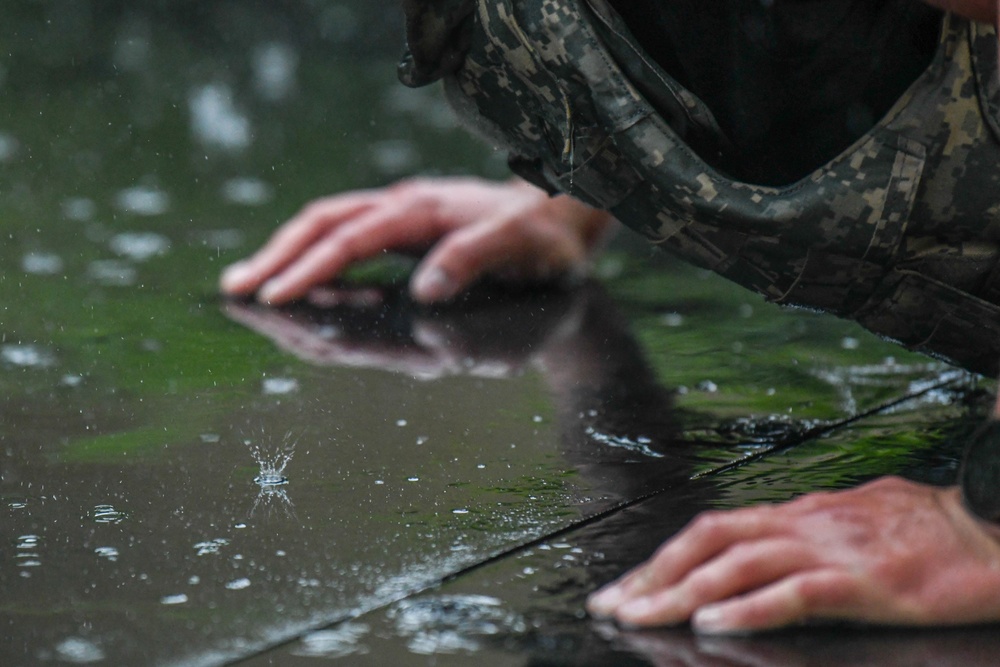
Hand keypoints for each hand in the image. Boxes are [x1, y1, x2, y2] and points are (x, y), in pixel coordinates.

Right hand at [219, 177, 613, 304]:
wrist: (560, 219)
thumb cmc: (543, 242)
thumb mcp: (522, 249)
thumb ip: (474, 260)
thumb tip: (423, 292)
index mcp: (424, 212)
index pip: (352, 239)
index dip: (310, 268)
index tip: (273, 297)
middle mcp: (403, 208)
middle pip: (323, 224)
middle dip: (277, 257)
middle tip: (234, 291)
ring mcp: (399, 216)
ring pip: (327, 226)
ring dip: (284, 253)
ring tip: (243, 285)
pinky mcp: (402, 229)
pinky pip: (344, 238)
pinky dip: (310, 258)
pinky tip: (293, 280)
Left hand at [587, 476, 999, 633]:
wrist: (993, 524)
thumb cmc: (928, 529)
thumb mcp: (853, 523)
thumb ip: (805, 537)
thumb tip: (762, 554)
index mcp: (799, 515)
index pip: (713, 530)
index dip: (663, 558)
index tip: (625, 586)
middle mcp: (805, 524)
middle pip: (710, 540)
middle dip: (654, 574)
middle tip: (610, 606)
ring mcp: (834, 550)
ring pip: (740, 562)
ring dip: (682, 591)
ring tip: (641, 617)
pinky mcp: (868, 581)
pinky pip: (797, 592)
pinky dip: (749, 607)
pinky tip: (713, 623)